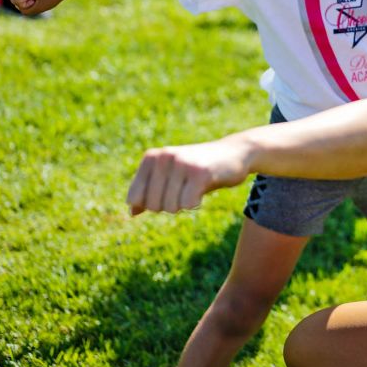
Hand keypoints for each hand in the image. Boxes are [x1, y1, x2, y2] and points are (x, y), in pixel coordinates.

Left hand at [127, 139, 253, 215]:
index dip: (151, 204)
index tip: (168, 192)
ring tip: (194, 187)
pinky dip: (196, 203)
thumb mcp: (170, 178)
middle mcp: (164, 157)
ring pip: (171, 207)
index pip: (135, 198)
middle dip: (170, 205)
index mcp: (151, 157)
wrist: (234, 152)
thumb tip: (131, 213)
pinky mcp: (200, 172)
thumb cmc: (198, 169)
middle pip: (153, 205)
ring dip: (184, 204)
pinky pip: (188, 204)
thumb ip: (149, 193)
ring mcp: (182, 163)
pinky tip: (203, 190)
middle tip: (185, 190)